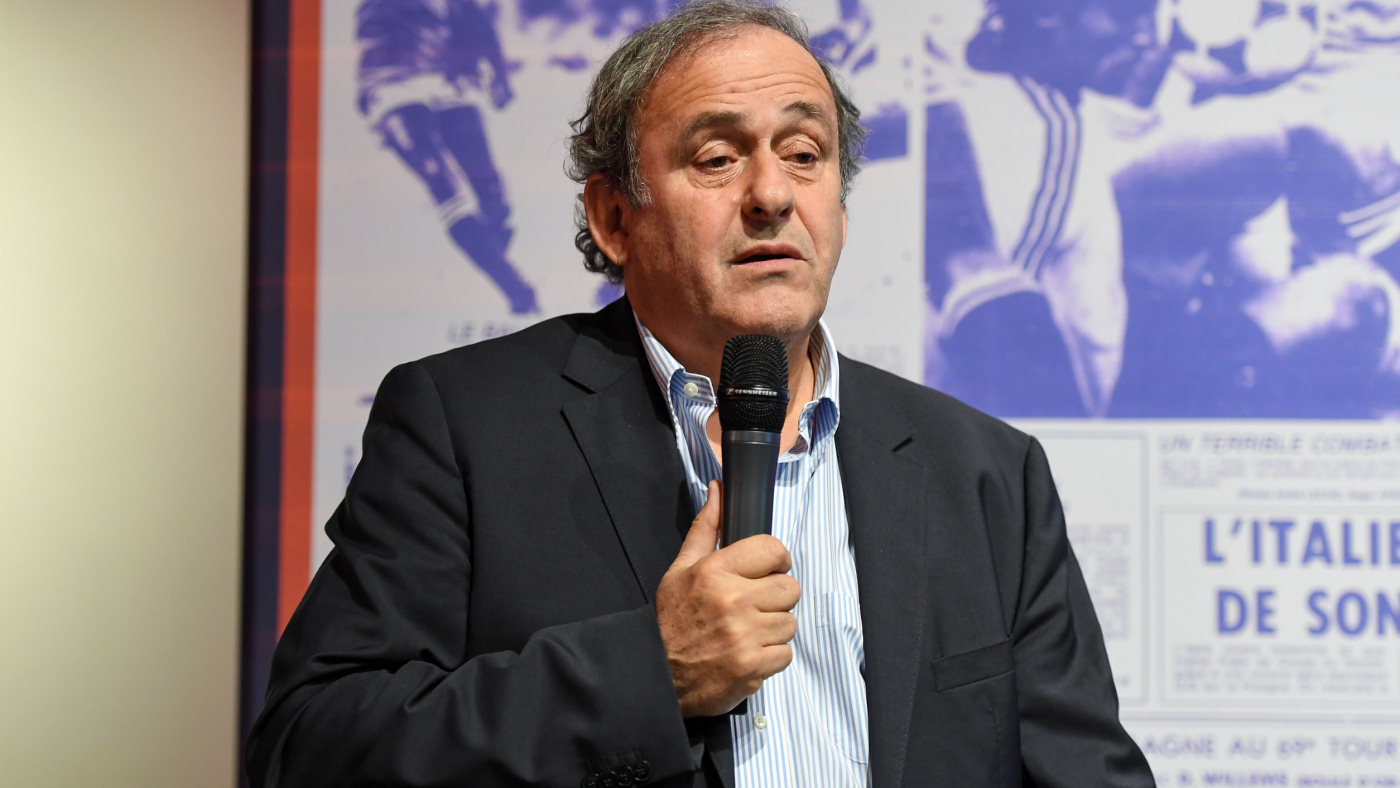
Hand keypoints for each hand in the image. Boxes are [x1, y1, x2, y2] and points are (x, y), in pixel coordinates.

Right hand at [654, 481, 799, 716]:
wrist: (657, 673)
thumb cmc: (671, 620)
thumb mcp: (681, 568)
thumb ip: (706, 528)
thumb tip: (719, 490)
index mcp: (716, 571)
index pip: (773, 549)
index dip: (776, 560)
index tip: (767, 571)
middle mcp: (733, 601)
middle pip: (790, 587)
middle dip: (776, 597)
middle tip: (754, 605)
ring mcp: (745, 636)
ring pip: (789, 622)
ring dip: (773, 628)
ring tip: (747, 632)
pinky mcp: (753, 667)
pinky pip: (785, 653)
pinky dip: (770, 656)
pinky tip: (747, 653)